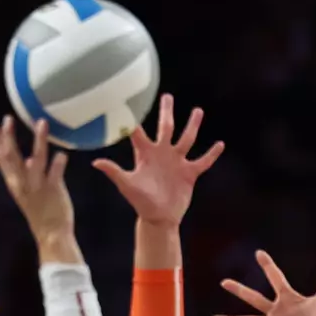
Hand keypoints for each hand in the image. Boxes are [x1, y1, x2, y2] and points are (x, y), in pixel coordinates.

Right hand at [0, 116, 74, 250]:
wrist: (51, 234)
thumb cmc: (41, 213)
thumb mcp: (28, 194)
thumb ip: (26, 176)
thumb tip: (29, 160)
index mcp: (15, 184)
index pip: (2, 161)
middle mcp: (23, 183)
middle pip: (13, 156)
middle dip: (9, 137)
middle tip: (7, 118)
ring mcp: (38, 186)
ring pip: (37, 158)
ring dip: (39, 139)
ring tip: (42, 122)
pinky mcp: (54, 190)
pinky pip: (55, 173)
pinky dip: (58, 163)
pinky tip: (62, 153)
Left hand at [93, 93, 223, 226]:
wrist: (159, 218)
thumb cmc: (140, 202)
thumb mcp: (127, 185)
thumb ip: (114, 172)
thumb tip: (96, 162)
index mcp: (145, 154)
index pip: (138, 131)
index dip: (134, 117)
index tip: (131, 100)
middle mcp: (162, 153)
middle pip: (166, 127)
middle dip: (167, 112)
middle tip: (167, 96)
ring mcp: (177, 162)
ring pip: (187, 139)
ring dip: (192, 125)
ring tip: (198, 111)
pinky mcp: (189, 173)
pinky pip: (203, 161)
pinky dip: (211, 154)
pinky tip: (220, 144)